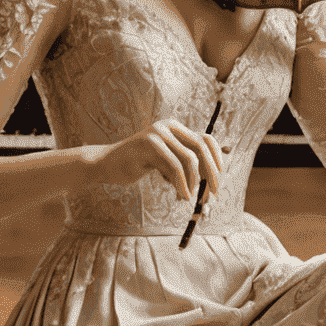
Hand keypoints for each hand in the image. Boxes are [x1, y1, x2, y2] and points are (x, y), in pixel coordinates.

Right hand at [94, 119, 224, 205]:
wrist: (106, 164)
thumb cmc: (137, 164)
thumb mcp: (164, 160)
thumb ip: (183, 162)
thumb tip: (211, 179)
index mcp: (175, 127)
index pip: (205, 138)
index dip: (217, 157)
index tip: (219, 177)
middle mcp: (168, 127)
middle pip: (200, 147)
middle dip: (210, 173)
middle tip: (212, 194)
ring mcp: (158, 134)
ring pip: (188, 159)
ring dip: (193, 183)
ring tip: (189, 198)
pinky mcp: (148, 145)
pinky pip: (173, 167)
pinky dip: (181, 184)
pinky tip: (181, 196)